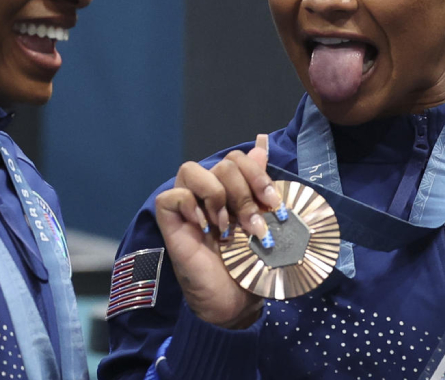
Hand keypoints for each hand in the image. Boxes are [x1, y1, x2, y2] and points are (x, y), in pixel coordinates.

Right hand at [154, 135, 282, 327]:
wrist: (234, 301)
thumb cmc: (249, 265)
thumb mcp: (263, 222)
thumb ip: (259, 185)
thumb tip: (262, 143)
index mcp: (231, 190)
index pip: (239, 158)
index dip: (258, 175)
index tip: (275, 204)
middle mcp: (208, 192)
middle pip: (222, 164)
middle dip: (245, 193)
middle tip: (254, 226)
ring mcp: (187, 206)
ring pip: (190, 170)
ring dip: (216, 195)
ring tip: (226, 227)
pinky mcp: (169, 222)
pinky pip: (171, 196)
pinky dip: (189, 205)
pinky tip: (204, 227)